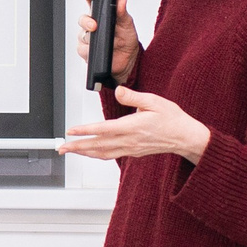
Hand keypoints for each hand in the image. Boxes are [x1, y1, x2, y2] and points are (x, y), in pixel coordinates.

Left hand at [57, 87, 211, 162]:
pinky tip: (90, 153)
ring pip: (102, 153)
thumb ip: (133, 97)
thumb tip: (117, 90)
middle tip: (62, 147)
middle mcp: (129, 141)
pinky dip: (97, 155)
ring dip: (84, 152)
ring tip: (70, 150)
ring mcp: (130, 149)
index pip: (103, 130)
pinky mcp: (133, 152)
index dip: (86, 131)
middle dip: (78, 147)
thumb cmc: (172, 119)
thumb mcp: (154, 101)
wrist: (185, 137)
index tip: (71, 131)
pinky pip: (110, 155)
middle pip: (98, 146)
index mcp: (132, 127)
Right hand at [74, 0, 139, 84]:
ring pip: (82, 36)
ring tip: (103, 43)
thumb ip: (122, 12)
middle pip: (83, 19)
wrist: (127, 61)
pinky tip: (98, 51)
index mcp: (101, 14)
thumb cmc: (126, 40)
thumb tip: (121, 0)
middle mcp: (92, 24)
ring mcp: (87, 38)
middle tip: (94, 25)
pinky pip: (83, 49)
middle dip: (87, 22)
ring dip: (91, 39)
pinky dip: (90, 51)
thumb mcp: (127, 24)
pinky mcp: (85, 51)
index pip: (92, 1)